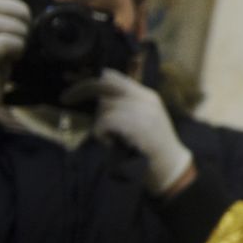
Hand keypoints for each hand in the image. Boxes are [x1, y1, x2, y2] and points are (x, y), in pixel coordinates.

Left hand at [63, 68, 194, 195]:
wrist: (170, 165)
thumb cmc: (153, 145)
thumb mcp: (144, 119)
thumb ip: (128, 104)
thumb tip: (101, 83)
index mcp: (148, 95)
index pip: (113, 78)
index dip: (92, 85)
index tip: (72, 96)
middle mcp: (146, 99)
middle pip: (106, 93)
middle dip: (100, 111)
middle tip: (106, 128)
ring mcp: (143, 111)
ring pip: (105, 108)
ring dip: (102, 126)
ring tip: (112, 138)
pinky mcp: (136, 124)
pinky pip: (105, 121)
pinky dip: (101, 133)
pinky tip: (110, 142)